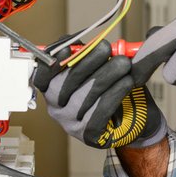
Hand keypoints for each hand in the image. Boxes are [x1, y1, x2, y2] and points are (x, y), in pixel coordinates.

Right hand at [34, 39, 165, 147]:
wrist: (134, 122)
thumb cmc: (111, 90)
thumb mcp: (97, 69)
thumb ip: (90, 56)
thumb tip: (95, 42)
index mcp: (52, 90)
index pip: (41, 77)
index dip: (51, 62)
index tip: (66, 48)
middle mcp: (56, 108)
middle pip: (68, 81)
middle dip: (89, 60)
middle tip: (107, 47)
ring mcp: (71, 123)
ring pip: (87, 94)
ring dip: (108, 74)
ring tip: (125, 63)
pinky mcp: (89, 134)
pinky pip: (101, 110)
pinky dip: (116, 92)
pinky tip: (128, 82)